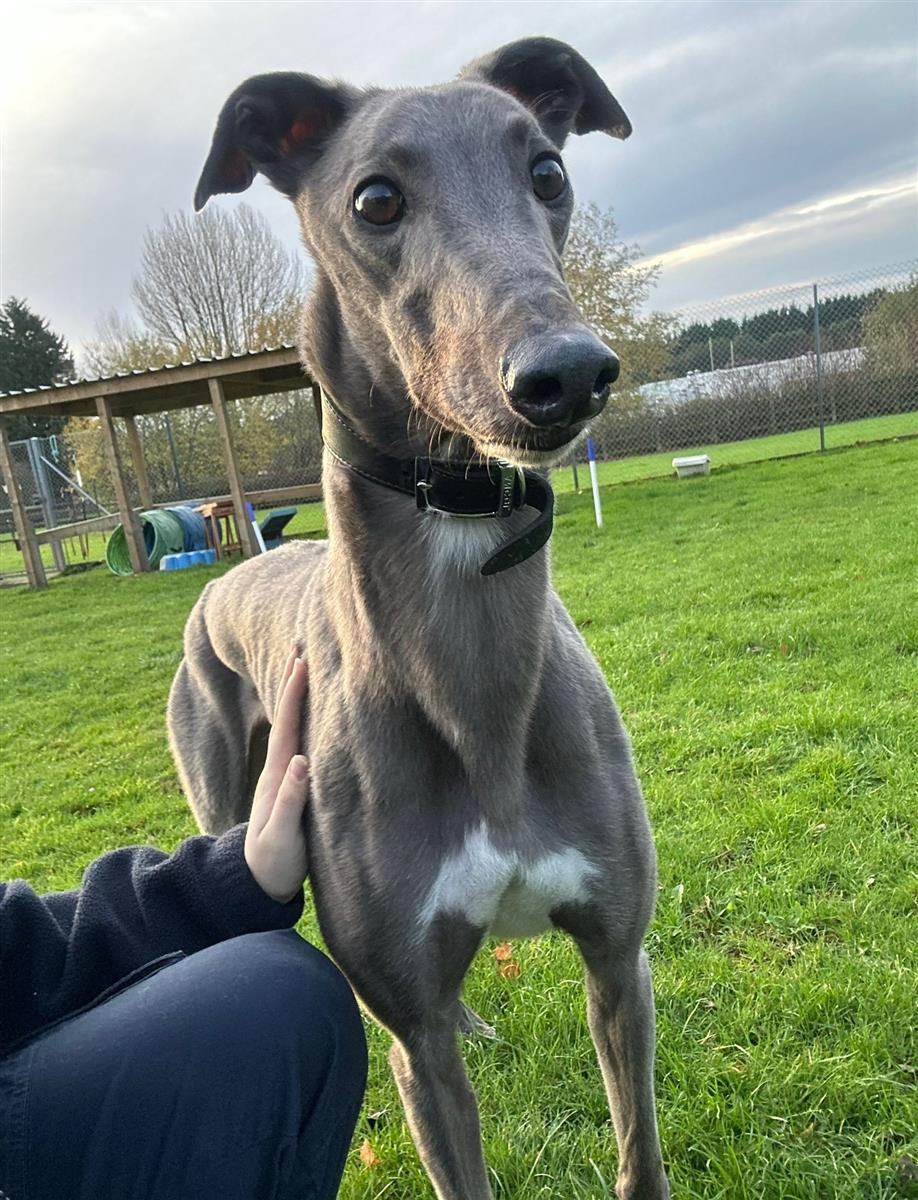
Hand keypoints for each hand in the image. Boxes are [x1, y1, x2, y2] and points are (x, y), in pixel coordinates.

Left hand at [244, 648, 309, 903]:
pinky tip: (312, 712)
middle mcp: (278, 771)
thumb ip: (290, 800)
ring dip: (298, 697)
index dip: (295, 694)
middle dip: (293, 683)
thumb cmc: (273, 864)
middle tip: (301, 647)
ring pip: (293, 727)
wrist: (257, 885)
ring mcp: (283, 777)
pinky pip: (299, 741)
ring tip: (305, 668)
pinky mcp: (291, 786)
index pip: (288, 727)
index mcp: (276, 777)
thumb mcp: (281, 836)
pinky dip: (305, 720)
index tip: (303, 661)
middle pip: (287, 718)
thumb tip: (301, 761)